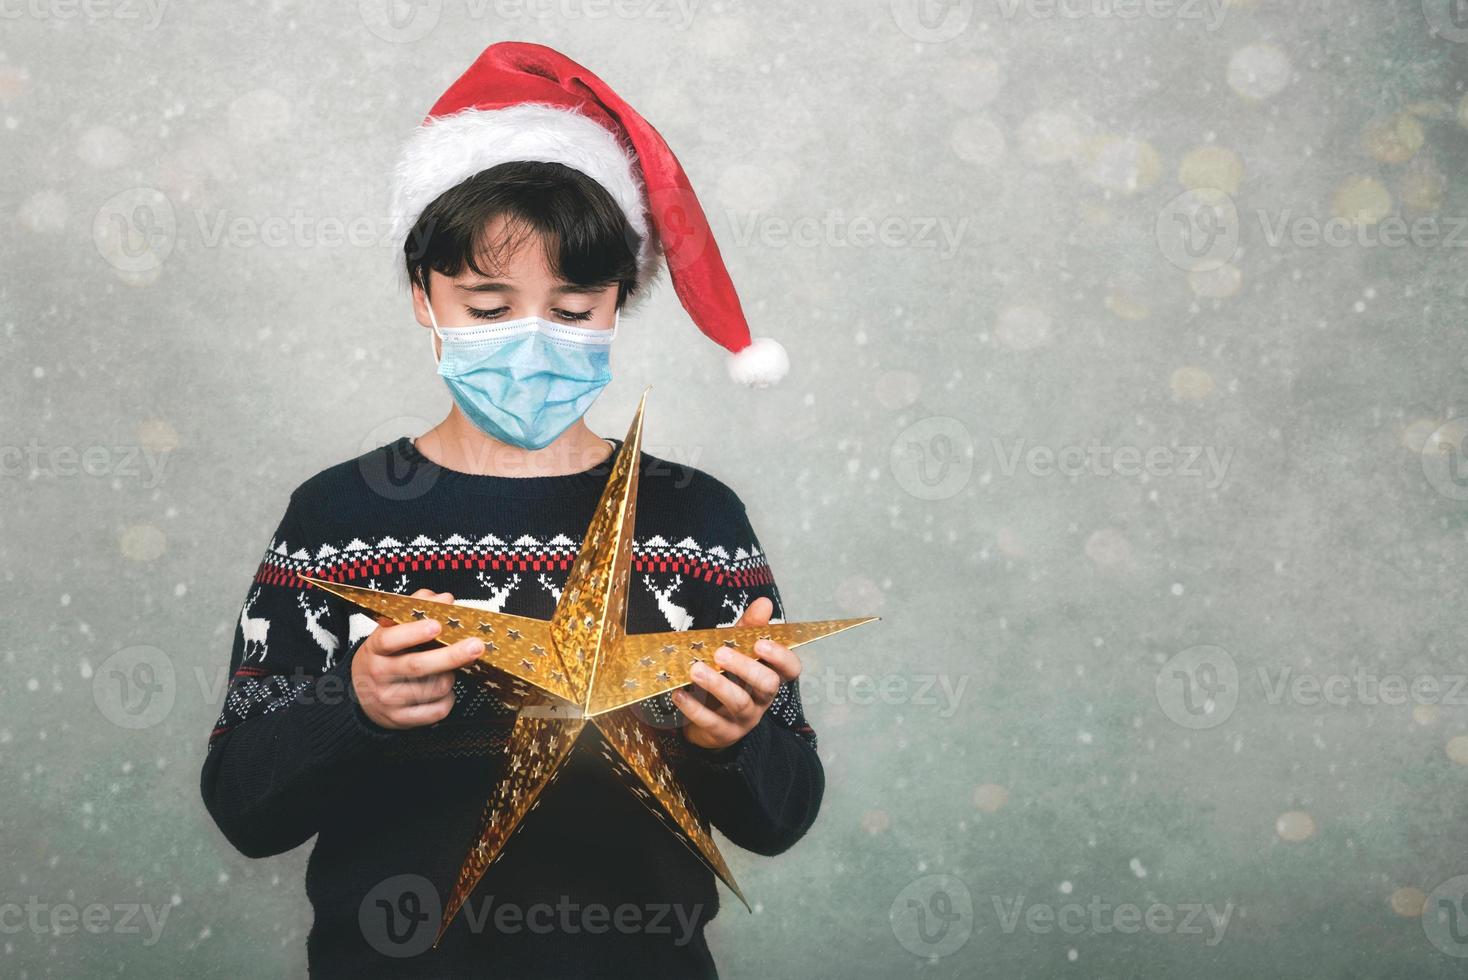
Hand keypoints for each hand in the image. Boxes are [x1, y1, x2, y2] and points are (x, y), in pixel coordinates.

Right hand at [350, 589, 483, 729]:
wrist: (360, 696)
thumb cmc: (385, 656)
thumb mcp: (391, 629)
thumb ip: (417, 608)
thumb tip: (445, 599)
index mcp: (375, 648)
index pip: (390, 639)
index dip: (413, 632)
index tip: (437, 625)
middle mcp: (379, 674)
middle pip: (417, 666)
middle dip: (450, 656)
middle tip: (476, 646)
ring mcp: (388, 700)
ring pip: (433, 688)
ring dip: (450, 676)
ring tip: (449, 669)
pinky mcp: (400, 720)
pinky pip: (436, 711)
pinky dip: (448, 699)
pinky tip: (443, 690)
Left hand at [672, 596, 800, 750]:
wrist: (708, 723)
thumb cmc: (727, 678)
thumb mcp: (737, 650)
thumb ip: (749, 628)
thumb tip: (764, 603)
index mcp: (769, 675)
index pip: (790, 669)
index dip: (781, 657)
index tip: (760, 644)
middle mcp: (762, 698)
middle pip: (767, 685)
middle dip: (746, 668)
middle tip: (721, 653)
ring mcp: (744, 719)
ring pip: (739, 703)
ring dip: (717, 685)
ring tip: (696, 669)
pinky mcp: (722, 733)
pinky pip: (710, 722)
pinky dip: (693, 707)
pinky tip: (679, 693)